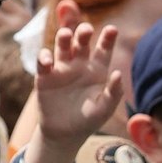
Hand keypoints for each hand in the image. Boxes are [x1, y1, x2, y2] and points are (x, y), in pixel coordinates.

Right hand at [25, 7, 122, 162]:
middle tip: (86, 29)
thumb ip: (113, 92)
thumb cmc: (88, 119)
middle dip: (82, 33)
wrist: (64, 133)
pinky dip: (44, 58)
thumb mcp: (105, 108)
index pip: (103, 50)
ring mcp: (61, 68)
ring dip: (63, 38)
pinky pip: (43, 62)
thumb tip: (118, 74)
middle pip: (81, 43)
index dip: (107, 39)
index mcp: (97, 70)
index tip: (112, 29)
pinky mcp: (44, 76)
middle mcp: (79, 65)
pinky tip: (48, 62)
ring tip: (65, 34)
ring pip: (62, 47)